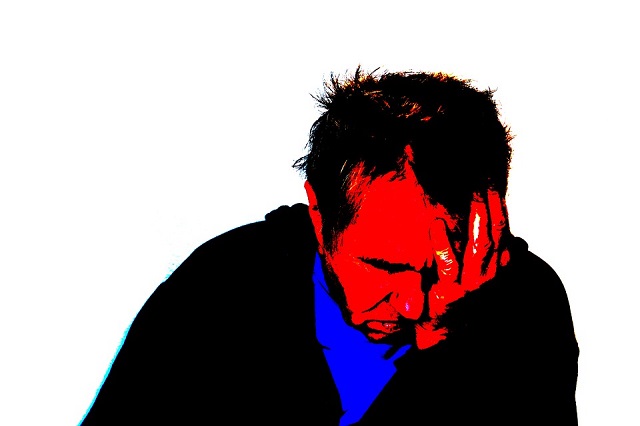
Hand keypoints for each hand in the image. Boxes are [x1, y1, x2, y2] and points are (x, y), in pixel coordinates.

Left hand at [415, 189, 510, 348]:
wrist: (444, 335)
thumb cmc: (461, 302)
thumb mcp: (482, 279)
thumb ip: (499, 259)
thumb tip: (521, 242)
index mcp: (496, 270)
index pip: (503, 233)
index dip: (499, 208)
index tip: (493, 184)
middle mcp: (487, 276)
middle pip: (495, 233)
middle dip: (491, 205)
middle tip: (482, 178)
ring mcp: (470, 285)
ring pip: (479, 245)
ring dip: (476, 217)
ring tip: (471, 193)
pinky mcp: (448, 292)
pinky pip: (448, 263)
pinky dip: (443, 243)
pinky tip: (437, 223)